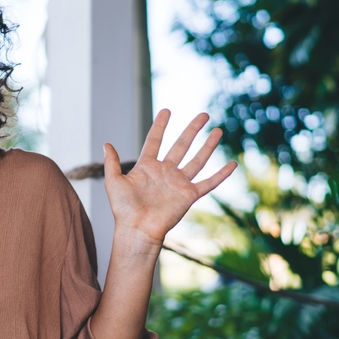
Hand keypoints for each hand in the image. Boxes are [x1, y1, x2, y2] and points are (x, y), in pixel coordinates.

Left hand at [104, 109, 236, 247]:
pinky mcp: (189, 195)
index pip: (154, 141)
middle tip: (203, 114)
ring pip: (197, 160)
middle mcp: (165, 172)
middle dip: (192, 129)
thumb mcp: (114, 182)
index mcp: (147, 167)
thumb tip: (106, 144)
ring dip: (208, 145)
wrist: (137, 228)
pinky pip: (208, 183)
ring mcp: (178, 183)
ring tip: (218, 130)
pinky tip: (232, 164)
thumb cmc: (123, 209)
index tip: (167, 110)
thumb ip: (112, 162)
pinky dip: (221, 174)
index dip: (160, 126)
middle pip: (181, 145)